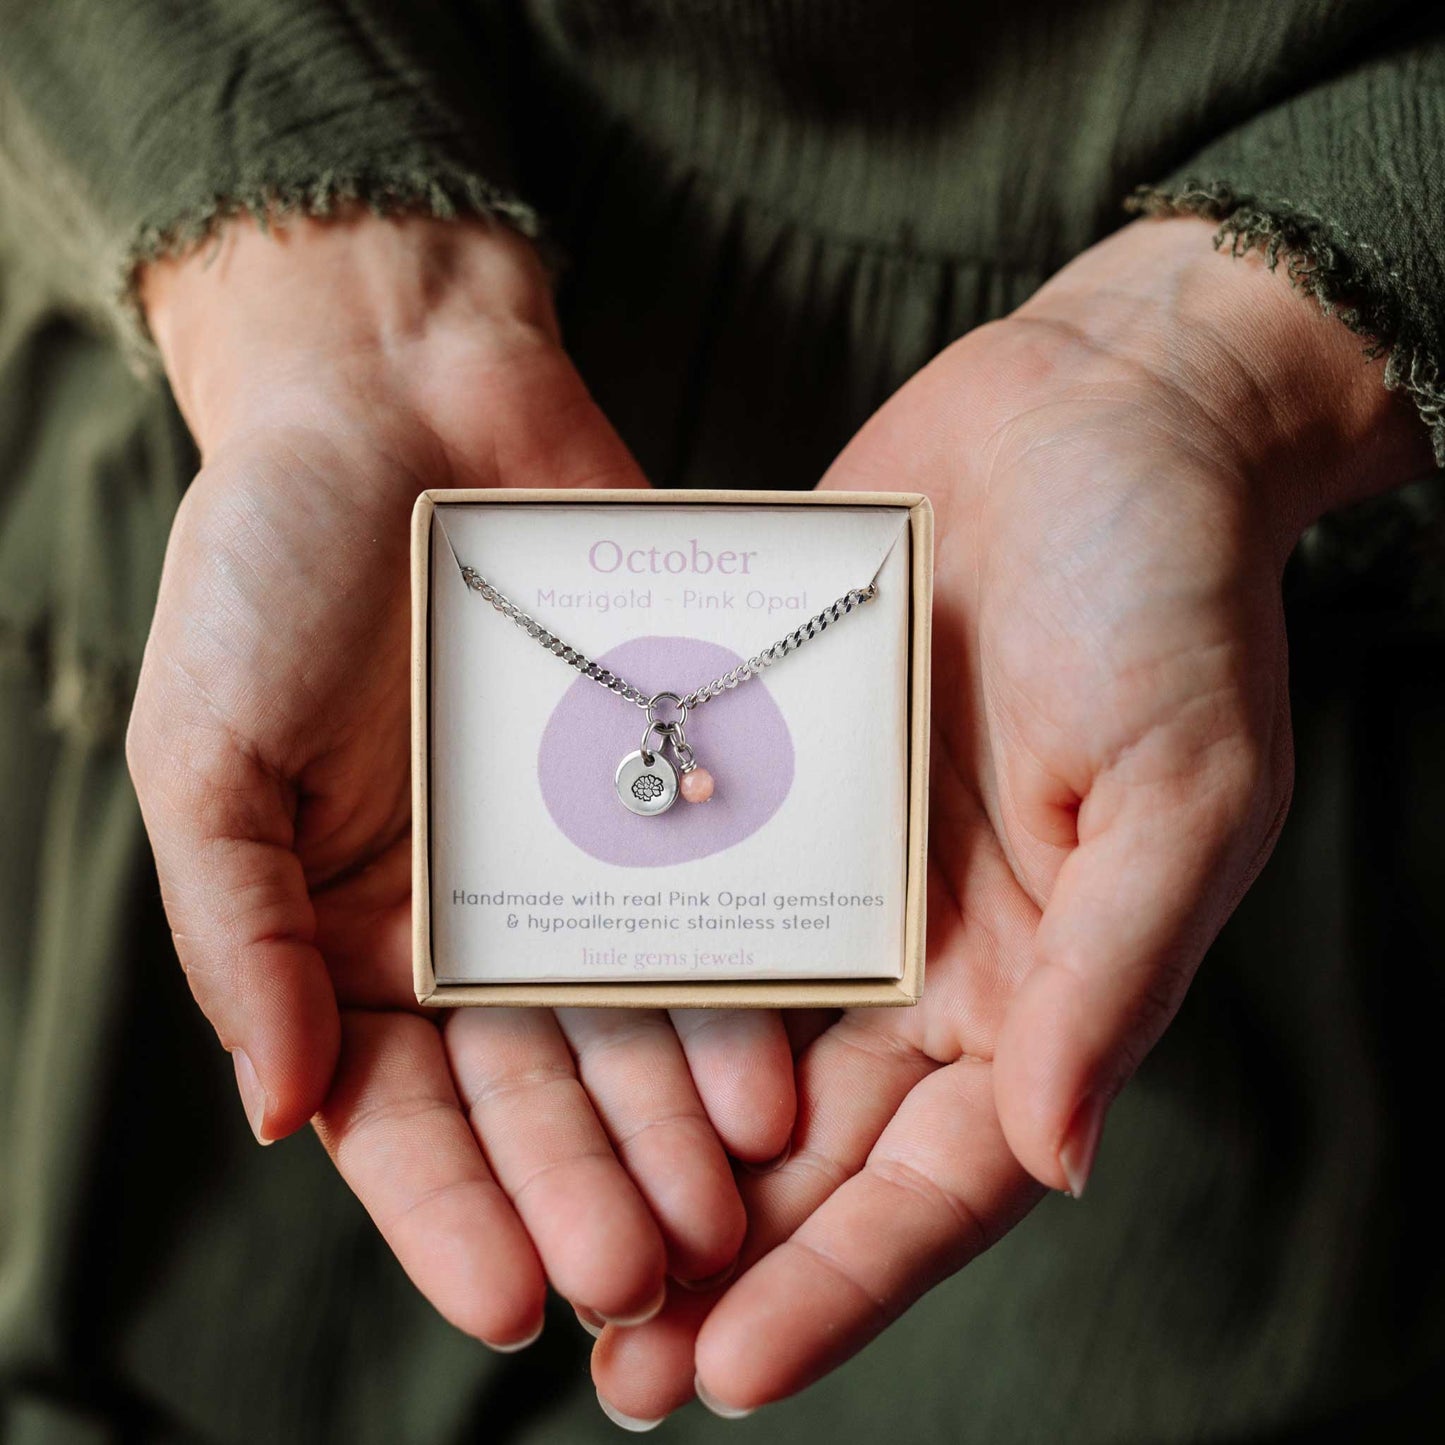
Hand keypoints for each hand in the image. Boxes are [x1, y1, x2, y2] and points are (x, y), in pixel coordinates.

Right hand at [126, 213, 794, 1347]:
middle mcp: (470, 925)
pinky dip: (731, 994)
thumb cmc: (272, 567)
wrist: (403, 402)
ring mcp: (572, 865)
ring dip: (673, 1125)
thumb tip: (278, 1110)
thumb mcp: (207, 751)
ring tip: (730, 1207)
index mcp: (348, 939)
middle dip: (588, 1188)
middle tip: (651, 1277)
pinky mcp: (663, 795)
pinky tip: (774, 1071)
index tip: (511, 1301)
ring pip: (630, 1026)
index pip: (398, 1115)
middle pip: (534, 1092)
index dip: (451, 1212)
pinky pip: (701, 909)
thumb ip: (239, 930)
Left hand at [591, 216, 1432, 1418]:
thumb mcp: (1179, 784)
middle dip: (720, 1260)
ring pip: (734, 1049)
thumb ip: (1115, 972)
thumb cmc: (1169, 595)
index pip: (936, 1178)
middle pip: (816, 1151)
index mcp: (1040, 984)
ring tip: (548, 1242)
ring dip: (650, 1152)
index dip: (841, 1282)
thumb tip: (1054, 1155)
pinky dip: (629, 981)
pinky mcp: (774, 784)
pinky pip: (694, 899)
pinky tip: (536, 1045)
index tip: (729, 1370)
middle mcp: (933, 954)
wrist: (1092, 420)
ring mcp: (844, 874)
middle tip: (607, 1364)